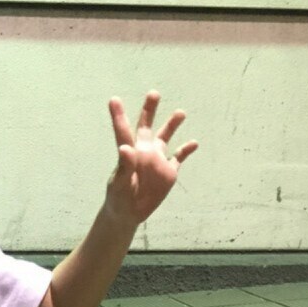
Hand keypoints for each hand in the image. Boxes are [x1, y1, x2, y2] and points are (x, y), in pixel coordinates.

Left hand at [105, 90, 197, 225]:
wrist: (128, 213)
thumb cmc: (118, 198)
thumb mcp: (120, 184)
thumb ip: (124, 166)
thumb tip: (125, 148)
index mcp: (130, 153)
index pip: (123, 131)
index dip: (118, 116)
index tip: (113, 100)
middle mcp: (144, 152)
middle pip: (146, 127)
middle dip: (149, 110)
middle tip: (154, 93)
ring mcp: (157, 161)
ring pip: (165, 137)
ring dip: (172, 125)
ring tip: (180, 112)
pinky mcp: (168, 172)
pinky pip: (179, 158)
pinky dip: (186, 150)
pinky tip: (194, 143)